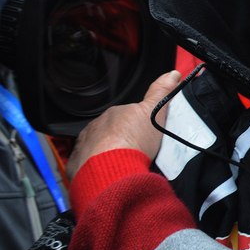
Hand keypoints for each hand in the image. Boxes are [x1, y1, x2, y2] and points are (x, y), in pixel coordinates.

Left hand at [66, 70, 180, 180]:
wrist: (111, 171)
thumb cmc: (131, 143)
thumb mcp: (154, 112)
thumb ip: (160, 93)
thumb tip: (171, 75)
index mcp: (112, 114)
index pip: (124, 115)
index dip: (136, 124)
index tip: (145, 134)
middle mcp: (95, 128)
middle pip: (111, 132)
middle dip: (122, 140)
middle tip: (139, 152)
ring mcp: (84, 147)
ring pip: (98, 148)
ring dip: (109, 155)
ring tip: (126, 165)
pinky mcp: (78, 166)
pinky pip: (87, 166)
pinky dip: (97, 169)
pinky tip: (111, 174)